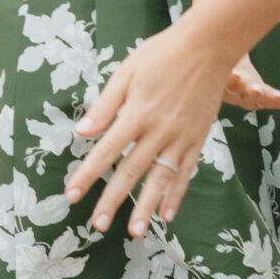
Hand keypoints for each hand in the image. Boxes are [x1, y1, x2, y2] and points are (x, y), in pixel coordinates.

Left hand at [65, 21, 279, 236]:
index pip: (106, 151)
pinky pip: (185, 173)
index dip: (87, 175)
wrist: (207, 47)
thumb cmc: (161, 55)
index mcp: (136, 113)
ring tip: (135, 231)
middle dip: (113, 200)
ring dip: (146, 207)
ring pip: (160, 179)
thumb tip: (82, 132)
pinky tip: (167, 214)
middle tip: (98, 225)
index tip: (71, 195)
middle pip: (131, 171)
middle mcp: (158, 131)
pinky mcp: (198, 140)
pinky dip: (176, 195)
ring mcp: (181, 138)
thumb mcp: (126, 73)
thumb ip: (105, 106)